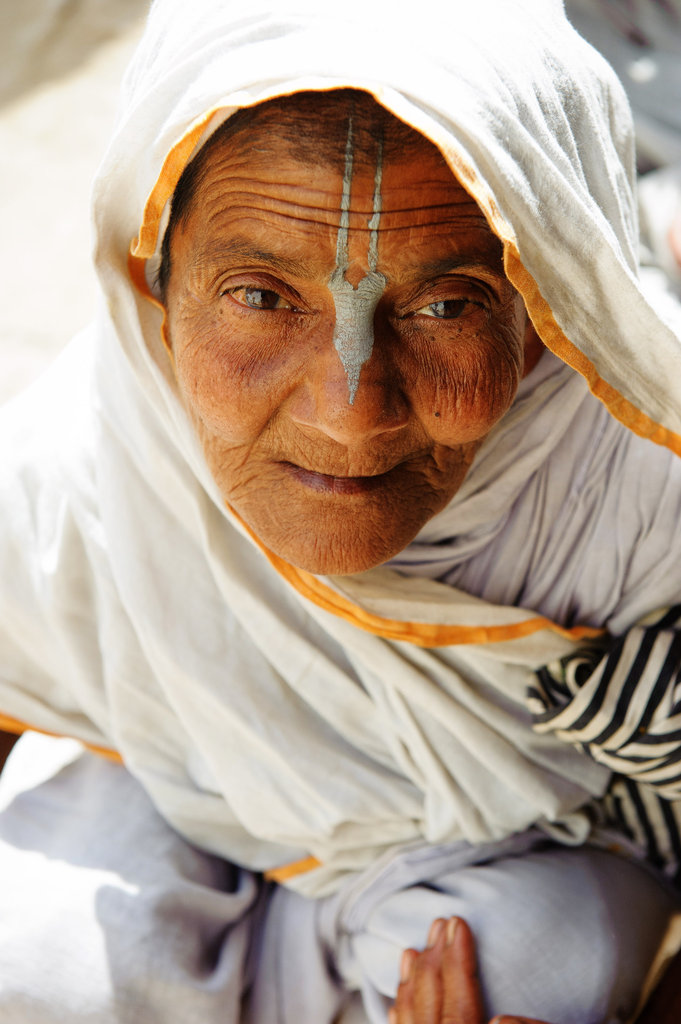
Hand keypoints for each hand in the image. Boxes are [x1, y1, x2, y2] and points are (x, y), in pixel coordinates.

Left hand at [388, 916, 551, 1023]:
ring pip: (413, 1023)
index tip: (457, 923)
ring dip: (413, 984)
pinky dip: (402, 1014)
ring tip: (415, 950)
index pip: (462, 1006)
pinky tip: (401, 998)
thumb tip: (501, 1018)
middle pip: (433, 1009)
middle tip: (439, 924)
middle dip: (434, 962)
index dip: (457, 962)